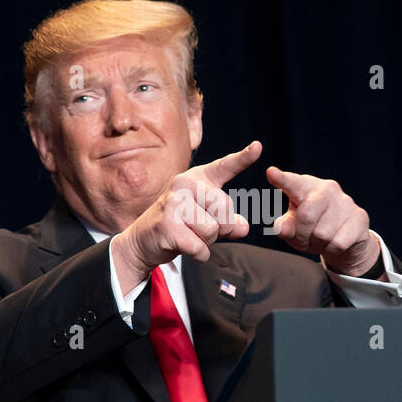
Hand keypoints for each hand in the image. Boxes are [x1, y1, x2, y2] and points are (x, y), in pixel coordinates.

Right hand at [112, 141, 261, 291]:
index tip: (258, 147)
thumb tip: (243, 227)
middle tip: (199, 228)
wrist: (143, 241)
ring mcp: (174, 203)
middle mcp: (184, 184)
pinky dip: (198, 254)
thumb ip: (228, 221)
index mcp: (197, 179)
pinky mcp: (167, 225)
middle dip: (221, 228)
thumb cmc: (180, 227)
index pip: (224, 167)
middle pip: (224, 209)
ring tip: (189, 235)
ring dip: (207, 241)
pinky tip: (183, 246)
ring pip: (213, 230)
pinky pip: (200, 247)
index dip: (243, 158)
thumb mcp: (207, 220)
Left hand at [265, 166, 380, 276]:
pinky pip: (338, 243)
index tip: (271, 172)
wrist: (345, 241)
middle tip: (305, 238)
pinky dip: (333, 249)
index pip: (292, 184)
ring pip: (323, 234)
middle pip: (307, 215)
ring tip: (322, 239)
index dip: (282, 179)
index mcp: (305, 187)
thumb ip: (285, 228)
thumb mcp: (294, 230)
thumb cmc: (312, 230)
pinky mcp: (360, 217)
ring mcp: (345, 201)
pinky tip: (335, 242)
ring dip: (318, 244)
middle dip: (302, 234)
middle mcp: (327, 189)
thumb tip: (281, 228)